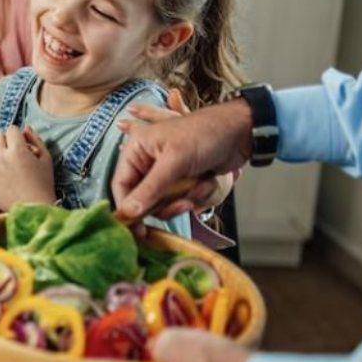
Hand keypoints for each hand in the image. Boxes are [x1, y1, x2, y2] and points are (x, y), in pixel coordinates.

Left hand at [0, 125, 55, 211]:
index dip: (17, 134)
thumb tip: (26, 127)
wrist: (35, 210)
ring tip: (2, 160)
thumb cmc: (44, 184)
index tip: (20, 141)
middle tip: (11, 149)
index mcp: (18, 150)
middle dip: (5, 140)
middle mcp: (3, 157)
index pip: (11, 129)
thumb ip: (36, 140)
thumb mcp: (46, 159)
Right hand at [113, 98, 252, 224]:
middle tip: (184, 204)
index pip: (121, 185)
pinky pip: (180, 199)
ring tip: (199, 187)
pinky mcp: (182, 180)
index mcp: (136, 150)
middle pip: (142, 198)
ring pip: (163, 202)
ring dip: (183, 198)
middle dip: (165, 203)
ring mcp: (165, 173)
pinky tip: (206, 181)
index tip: (137, 230)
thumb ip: (150, 189)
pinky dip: (195, 194)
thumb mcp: (174, 162)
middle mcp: (146, 162)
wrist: (239, 132)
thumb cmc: (202, 136)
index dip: (127, 208)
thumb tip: (127, 214)